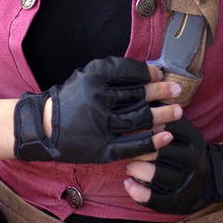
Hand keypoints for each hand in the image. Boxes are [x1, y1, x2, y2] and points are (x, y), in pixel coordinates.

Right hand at [14, 57, 173, 163]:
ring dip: (162, 114)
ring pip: (139, 119)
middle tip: (178, 91)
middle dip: (161, 93)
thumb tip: (151, 74)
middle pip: (137, 95)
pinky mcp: (101, 149)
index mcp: (93, 79)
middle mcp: (97, 101)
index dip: (148, 74)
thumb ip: (114, 72)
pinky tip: (166, 136)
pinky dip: (151, 141)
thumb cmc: (70, 100)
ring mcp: (100, 126)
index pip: (128, 72)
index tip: (161, 76)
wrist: (44, 129)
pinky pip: (132, 145)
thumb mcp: (86, 76)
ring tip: (178, 112)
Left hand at [125, 115, 222, 213]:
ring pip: (158, 177)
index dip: (146, 130)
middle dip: (139, 150)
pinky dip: (139, 192)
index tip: (132, 129)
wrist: (211, 177)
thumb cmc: (185, 148)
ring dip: (138, 170)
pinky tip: (128, 183)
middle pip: (162, 153)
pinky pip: (156, 200)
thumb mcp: (182, 129)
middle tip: (128, 150)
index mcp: (192, 140)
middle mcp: (192, 160)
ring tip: (129, 165)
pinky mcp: (178, 202)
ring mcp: (186, 183)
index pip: (167, 131)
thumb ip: (165, 115)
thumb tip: (143, 96)